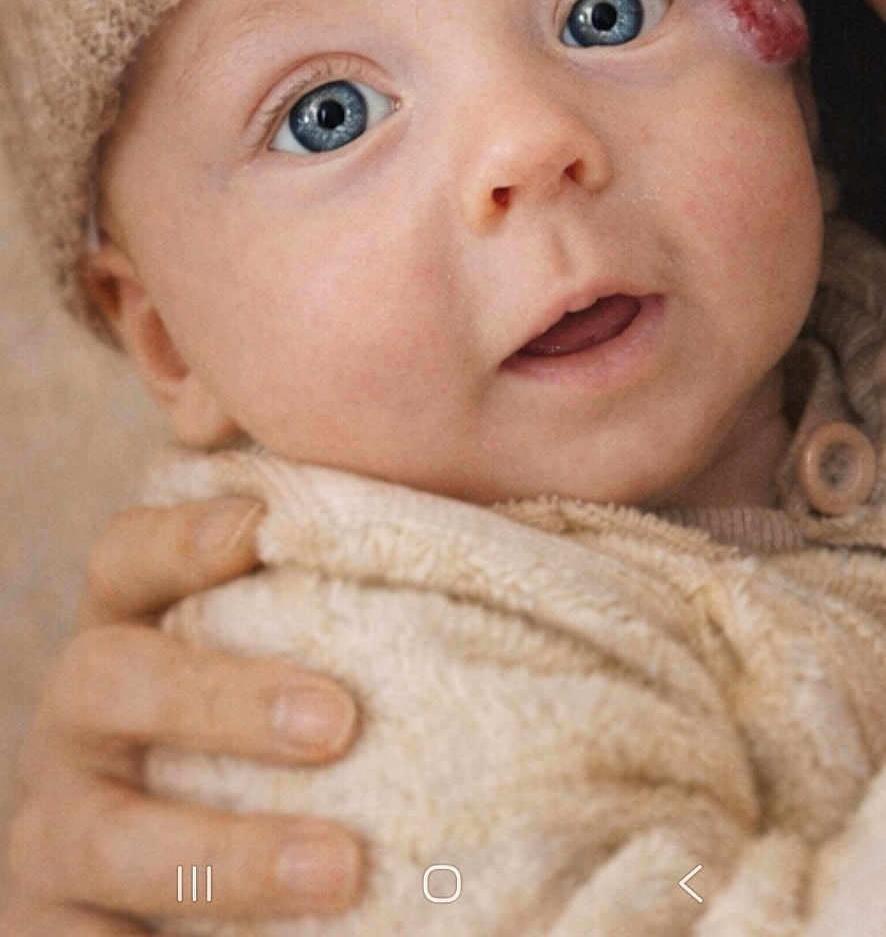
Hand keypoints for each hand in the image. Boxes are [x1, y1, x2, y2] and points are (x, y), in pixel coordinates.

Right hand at [2, 496, 363, 931]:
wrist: (175, 885)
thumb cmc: (271, 744)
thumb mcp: (282, 665)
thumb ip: (339, 600)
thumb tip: (475, 516)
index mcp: (128, 633)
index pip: (126, 559)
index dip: (179, 537)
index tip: (258, 527)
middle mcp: (78, 723)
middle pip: (111, 679)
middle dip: (220, 697)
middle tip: (339, 721)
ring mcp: (58, 831)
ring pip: (107, 835)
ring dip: (225, 854)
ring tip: (341, 870)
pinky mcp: (52, 931)